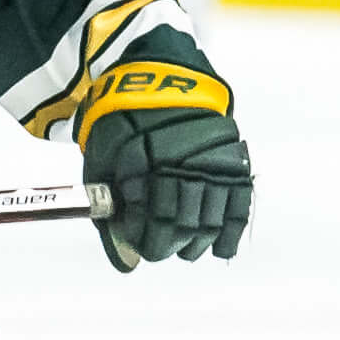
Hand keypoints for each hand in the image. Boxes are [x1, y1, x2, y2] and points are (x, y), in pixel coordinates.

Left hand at [77, 63, 251, 272]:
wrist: (157, 76)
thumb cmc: (123, 122)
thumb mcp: (101, 161)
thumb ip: (112, 212)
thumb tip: (126, 264)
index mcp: (146, 162)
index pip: (152, 222)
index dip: (145, 241)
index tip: (140, 244)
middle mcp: (183, 162)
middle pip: (183, 226)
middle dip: (169, 244)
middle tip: (162, 247)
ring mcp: (211, 161)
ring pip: (210, 220)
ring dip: (196, 242)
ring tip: (186, 248)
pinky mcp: (233, 159)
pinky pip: (238, 205)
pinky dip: (230, 232)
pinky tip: (219, 248)